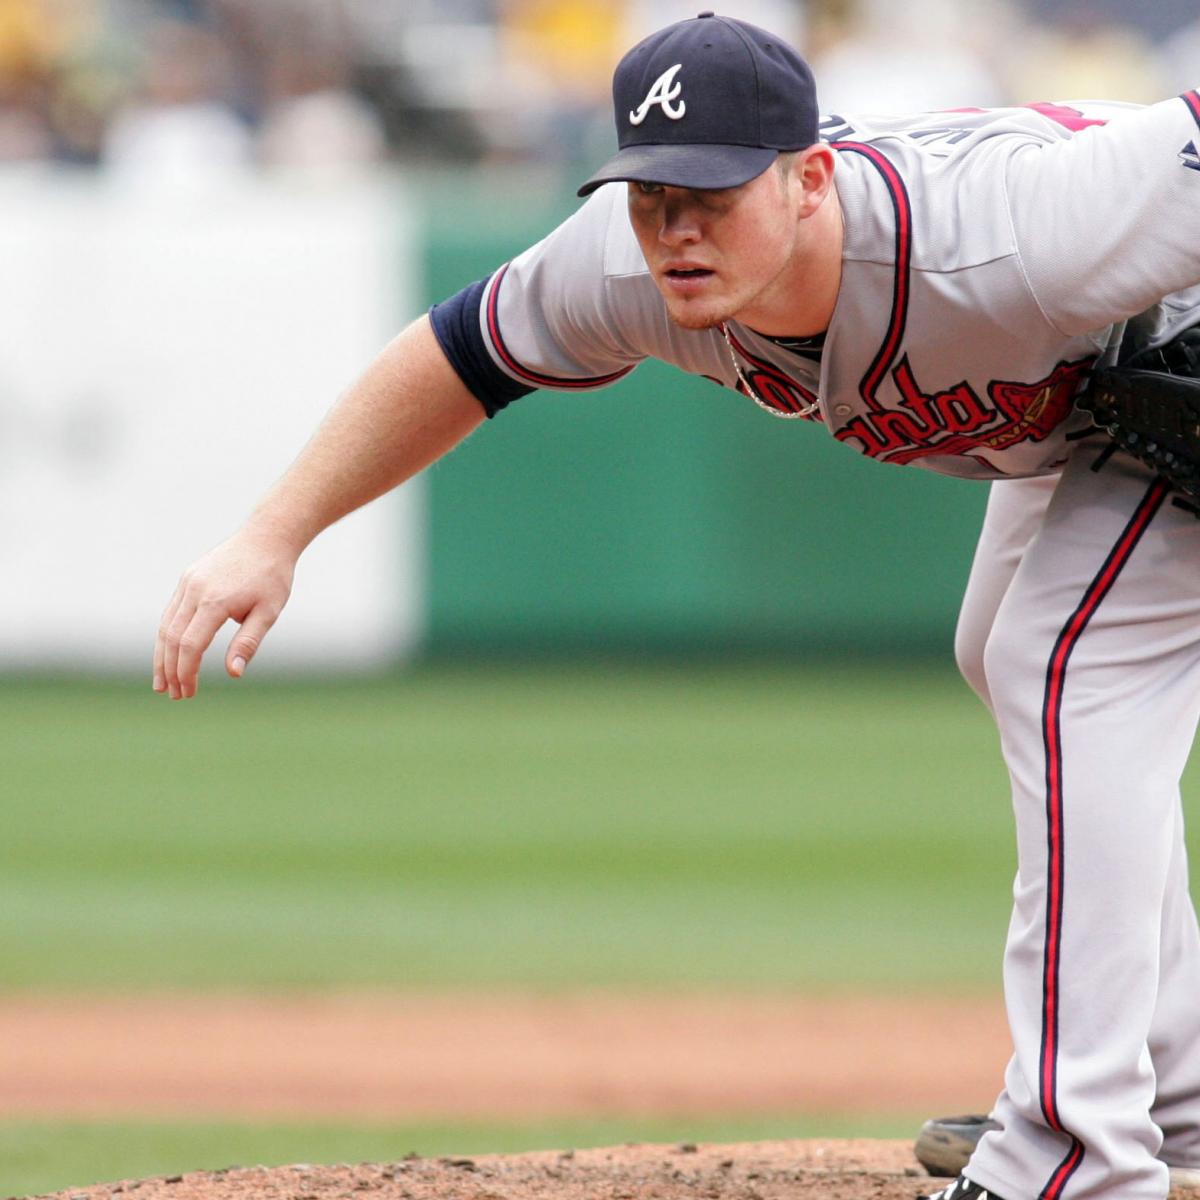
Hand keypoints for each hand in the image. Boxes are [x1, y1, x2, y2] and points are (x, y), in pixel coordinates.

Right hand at [153, 529, 297, 699]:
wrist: (266, 537)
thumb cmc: (272, 576)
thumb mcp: (268, 612)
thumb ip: (249, 642)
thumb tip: (234, 673)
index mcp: (215, 602)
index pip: (191, 645)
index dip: (186, 672)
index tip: (188, 692)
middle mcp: (195, 591)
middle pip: (172, 638)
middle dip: (170, 669)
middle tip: (173, 694)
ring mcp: (188, 583)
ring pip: (166, 625)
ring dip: (162, 655)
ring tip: (162, 682)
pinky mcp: (188, 578)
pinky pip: (171, 611)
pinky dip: (167, 635)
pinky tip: (169, 652)